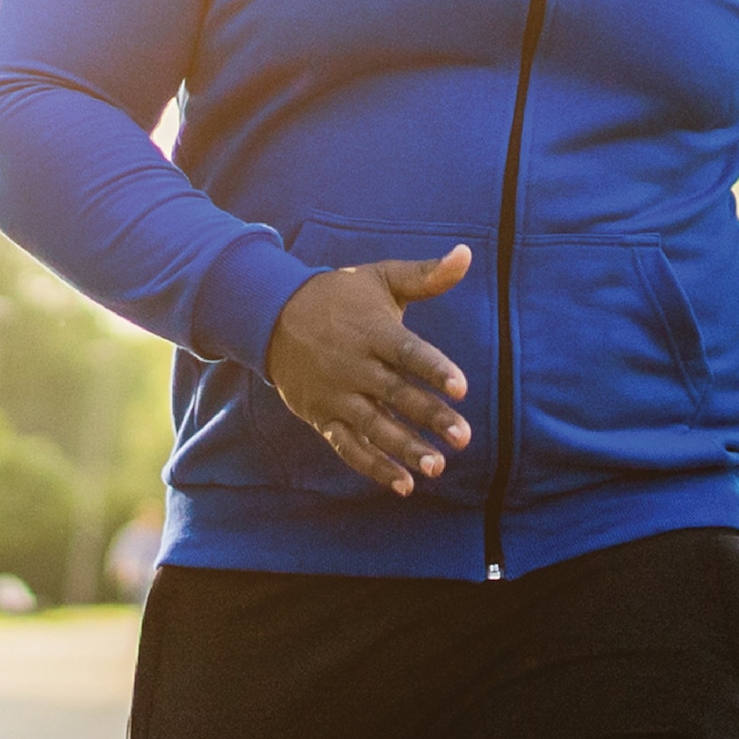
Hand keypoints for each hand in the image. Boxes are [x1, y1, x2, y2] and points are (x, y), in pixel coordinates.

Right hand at [264, 246, 475, 494]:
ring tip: (437, 466)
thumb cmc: (339, 297)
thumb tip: (467, 254)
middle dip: (430, 416)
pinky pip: (348, 447)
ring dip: (404, 448)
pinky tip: (404, 484)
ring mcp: (336, 394)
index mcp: (372, 331)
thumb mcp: (379, 278)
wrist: (271, 315)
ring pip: (373, 426)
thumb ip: (426, 275)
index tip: (462, 388)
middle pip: (395, 394)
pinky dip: (373, 467)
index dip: (434, 369)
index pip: (407, 353)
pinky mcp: (322, 416)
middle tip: (463, 438)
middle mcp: (354, 365)